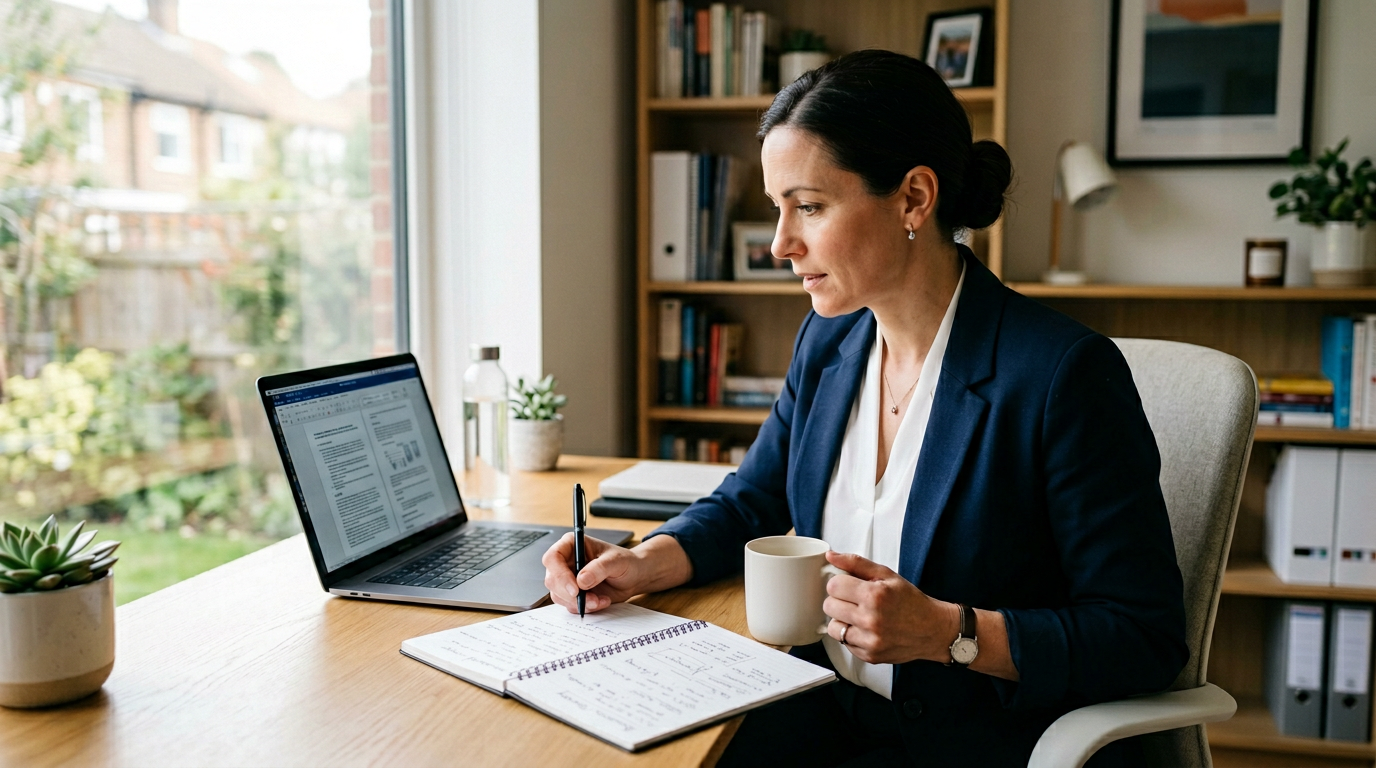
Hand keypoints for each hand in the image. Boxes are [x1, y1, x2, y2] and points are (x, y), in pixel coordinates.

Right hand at [541, 533, 692, 613]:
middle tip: (590, 599)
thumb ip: (599, 568)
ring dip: (579, 603)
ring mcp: (567, 579)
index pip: (553, 558)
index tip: (575, 589)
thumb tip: (581, 580)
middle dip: (570, 594)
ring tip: (600, 600)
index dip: (559, 574)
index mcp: (572, 545)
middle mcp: (566, 562)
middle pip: (552, 580)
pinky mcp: (573, 594)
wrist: (634, 577)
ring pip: (558, 596)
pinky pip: (570, 605)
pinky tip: (600, 601)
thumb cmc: (626, 562)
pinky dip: (584, 608)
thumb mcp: (616, 561)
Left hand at [822, 550, 958, 665]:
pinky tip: (866, 629)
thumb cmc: (912, 602)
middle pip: (829, 606)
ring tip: (858, 615)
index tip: (848, 585)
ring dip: (842, 619)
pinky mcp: (869, 656)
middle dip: (839, 600)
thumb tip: (832, 556)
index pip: (833, 586)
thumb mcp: (887, 575)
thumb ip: (856, 563)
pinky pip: (844, 643)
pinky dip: (851, 635)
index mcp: (874, 596)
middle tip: (854, 600)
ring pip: (833, 627)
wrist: (933, 630)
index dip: (839, 583)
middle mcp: (871, 620)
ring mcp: (870, 640)